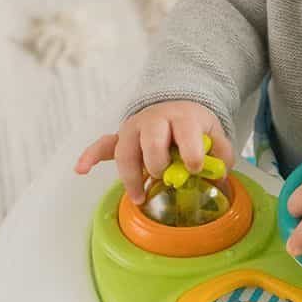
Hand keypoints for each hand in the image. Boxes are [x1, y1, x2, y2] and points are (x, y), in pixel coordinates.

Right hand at [74, 100, 233, 203]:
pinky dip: (90, 156)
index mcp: (182, 117)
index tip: (195, 168)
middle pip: (151, 140)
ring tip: (139, 196)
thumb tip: (219, 175)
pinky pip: (102, 145)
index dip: (190, 150)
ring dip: (131, 174)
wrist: (177, 105)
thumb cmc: (195, 126)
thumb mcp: (214, 134)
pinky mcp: (121, 138)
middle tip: (163, 178)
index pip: (185, 131)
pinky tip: (81, 169)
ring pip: (125, 150)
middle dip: (156, 162)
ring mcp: (134, 128)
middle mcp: (155, 120)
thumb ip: (220, 154)